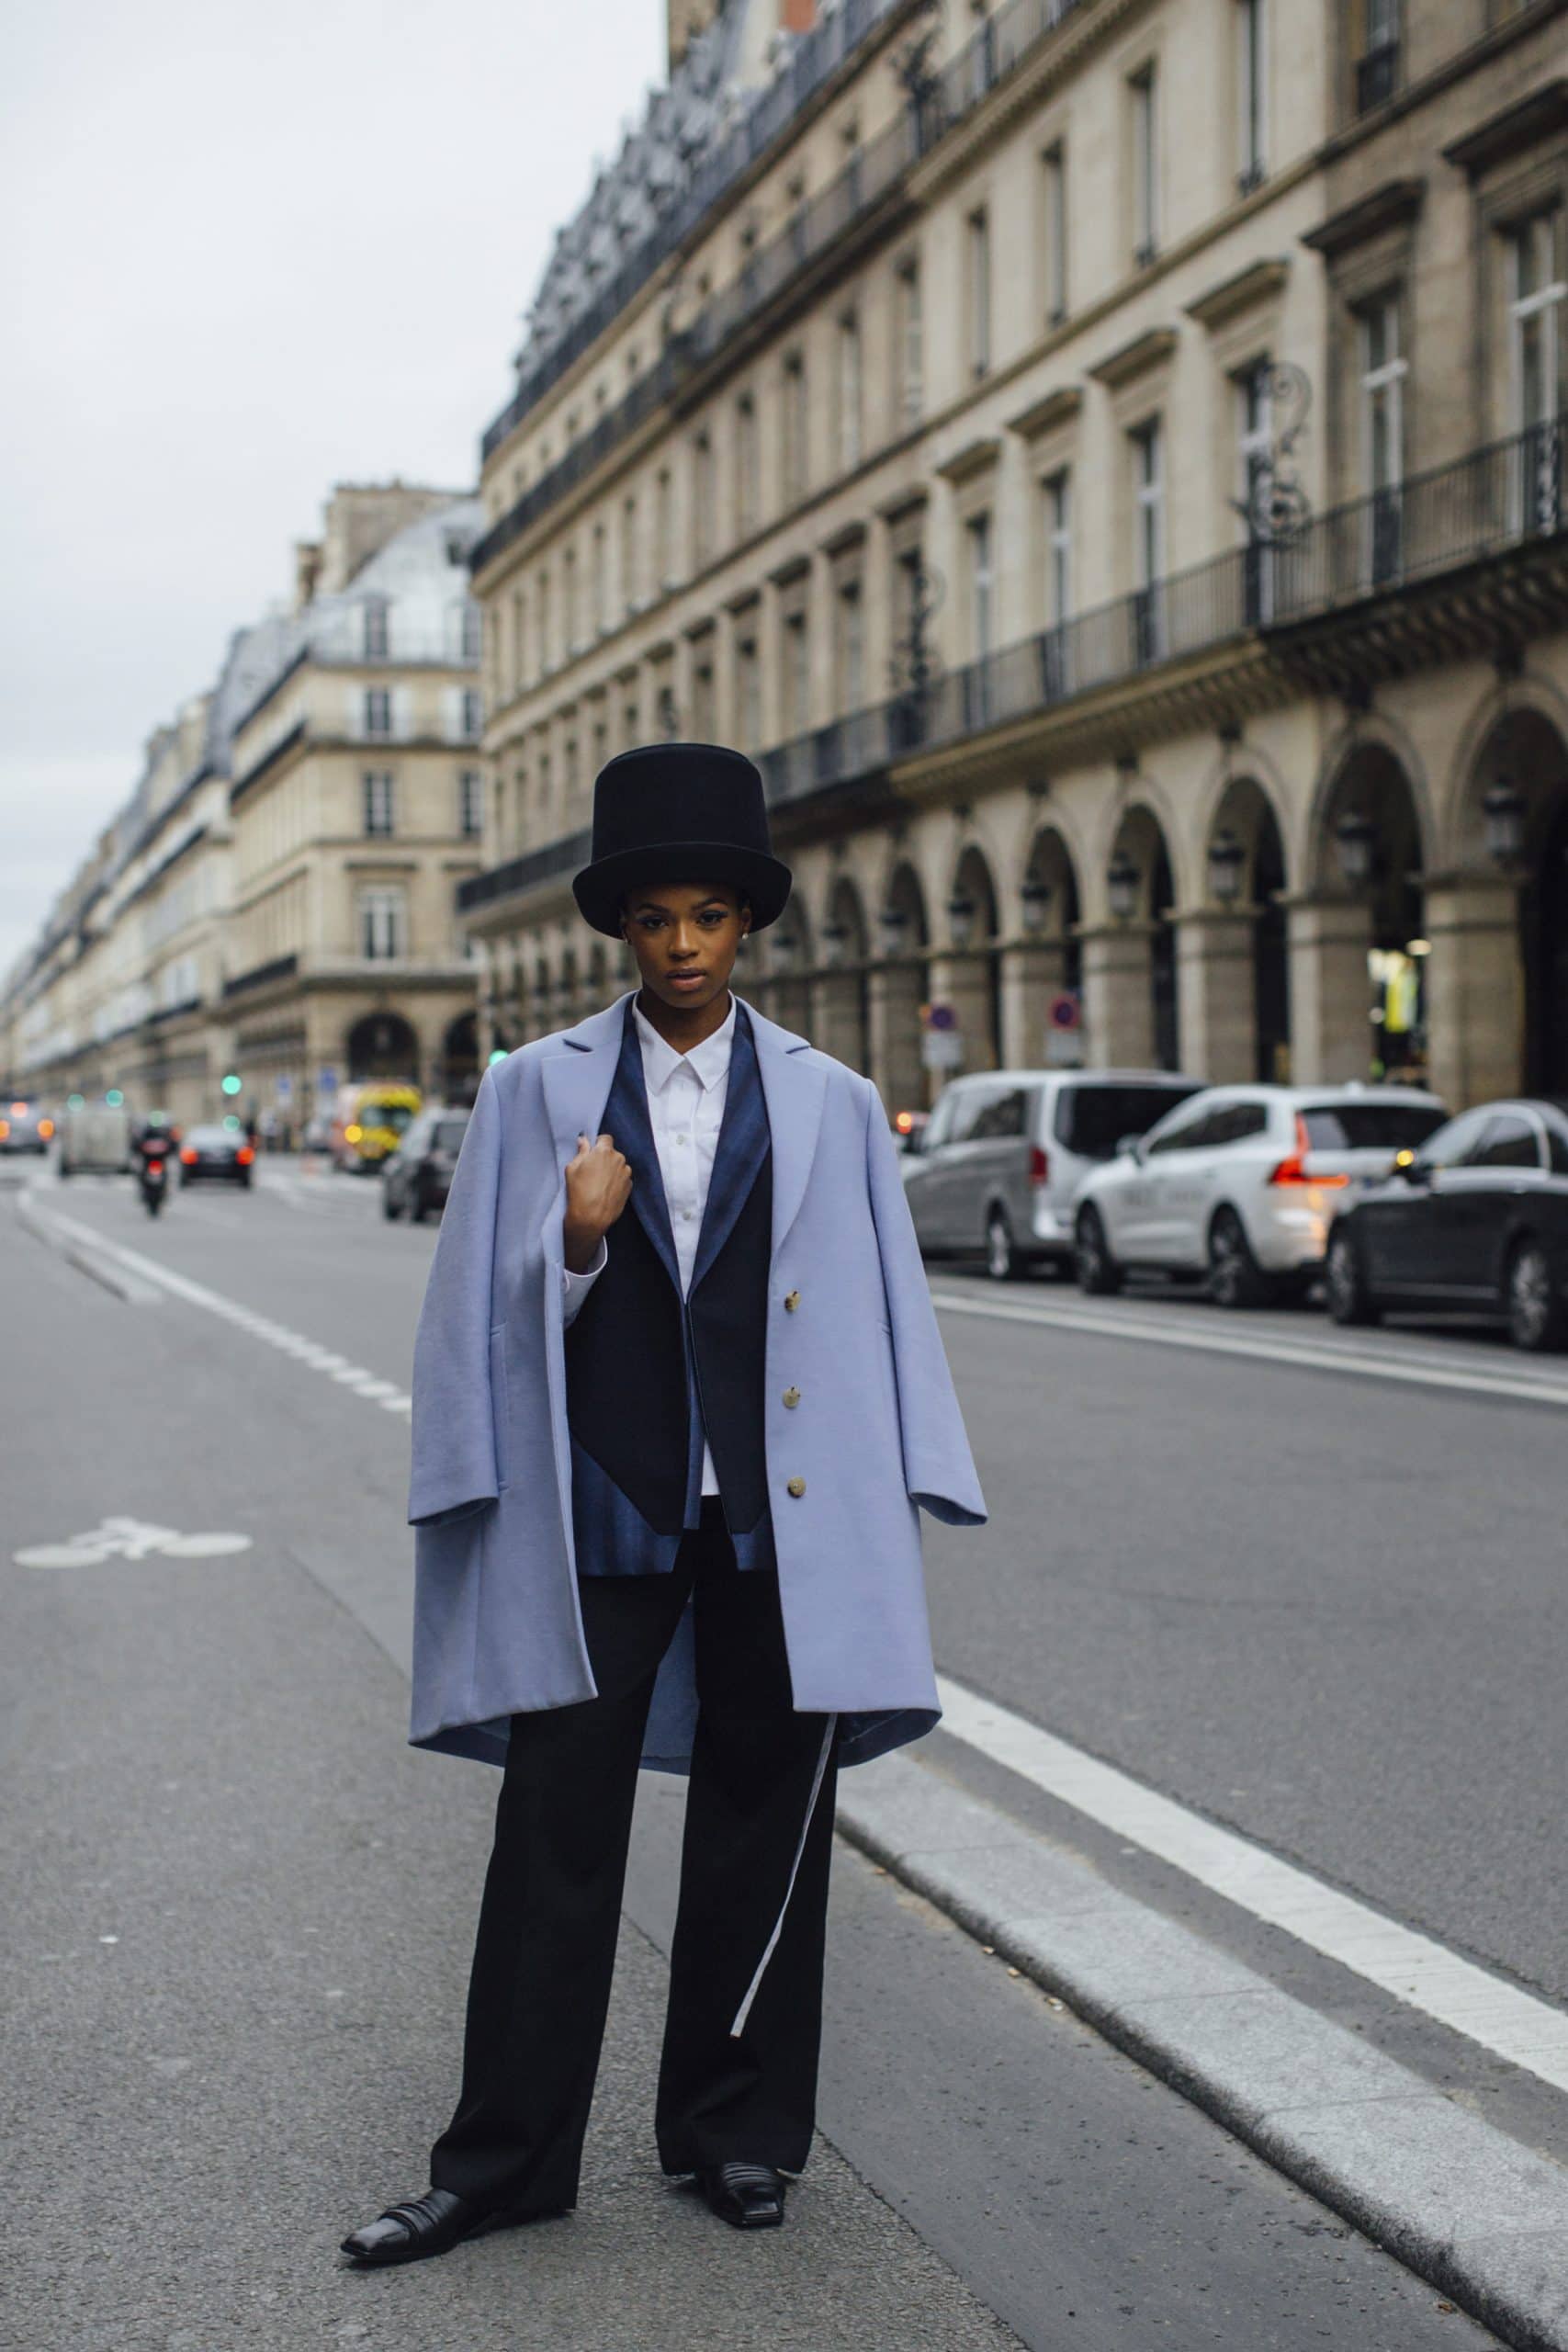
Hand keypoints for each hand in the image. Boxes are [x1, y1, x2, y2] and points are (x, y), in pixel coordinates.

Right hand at [563, 1132, 631, 1271]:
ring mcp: (626, 1173)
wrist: (591, 1217)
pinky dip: (616, 1182)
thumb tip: (583, 1141)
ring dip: (612, 1170)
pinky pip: (622, 1179)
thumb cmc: (579, 1191)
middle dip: (604, 1158)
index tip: (593, 1152)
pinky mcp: (629, 1186)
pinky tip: (605, 1191)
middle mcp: (619, 1159)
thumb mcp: (572, 1168)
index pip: (606, 1138)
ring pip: (619, 1166)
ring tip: (599, 1183)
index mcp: (604, 1151)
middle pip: (613, 1153)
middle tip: (592, 1170)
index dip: (599, 1144)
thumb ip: (581, 1151)